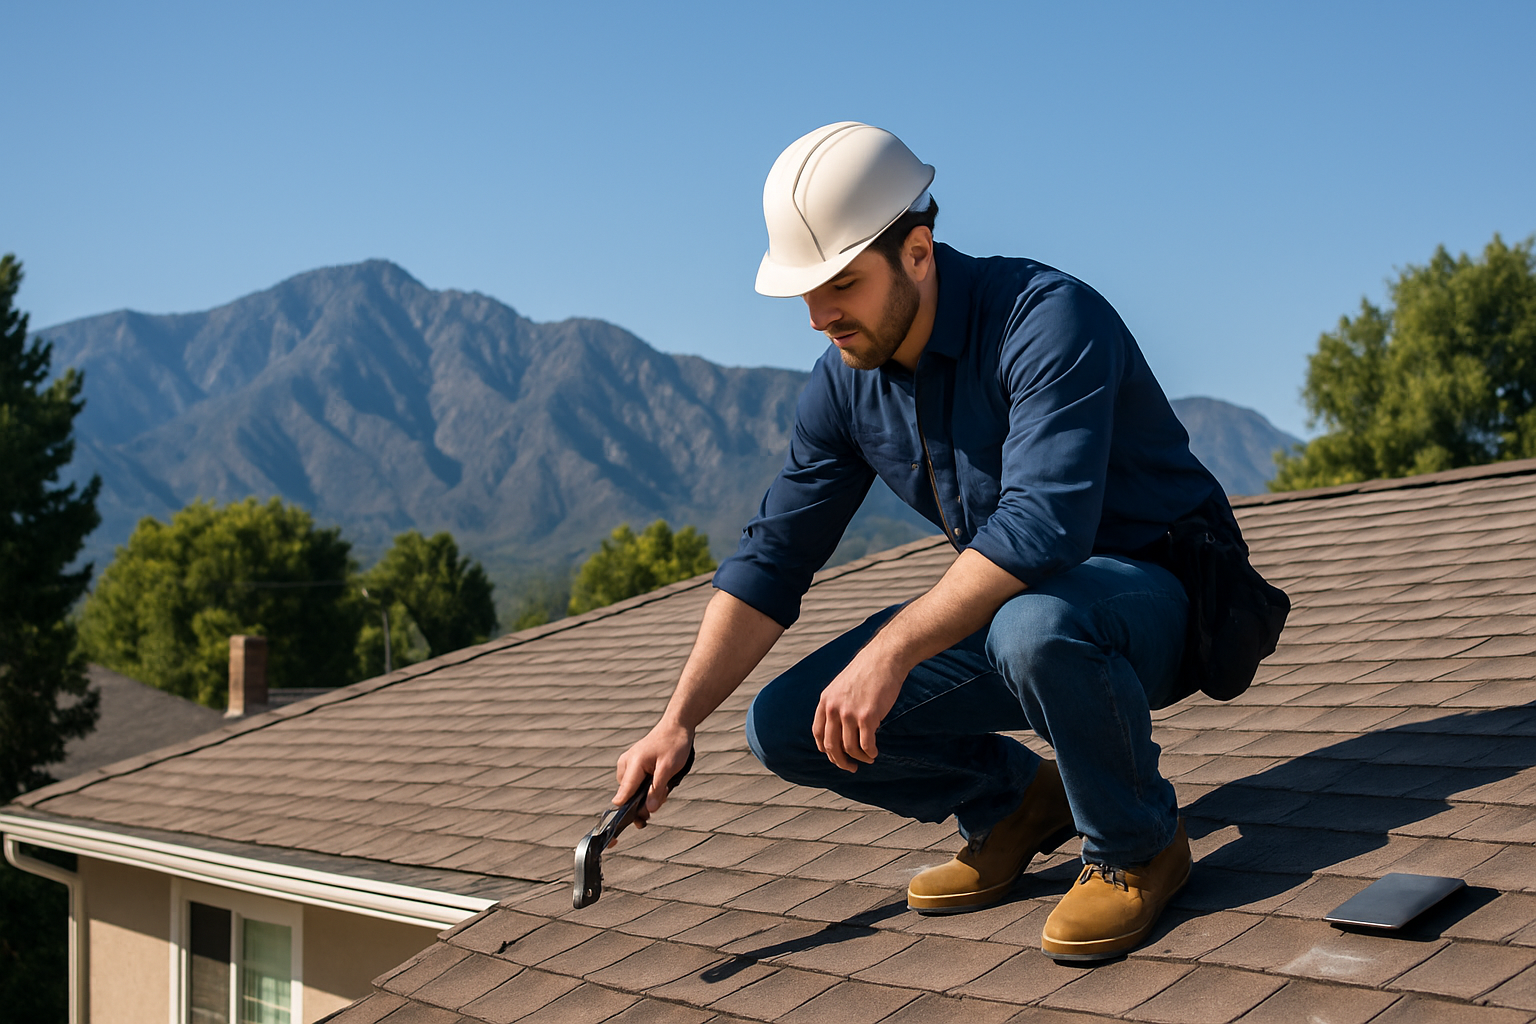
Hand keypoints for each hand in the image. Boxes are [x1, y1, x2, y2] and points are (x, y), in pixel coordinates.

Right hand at [612, 720, 693, 842]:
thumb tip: (648, 810)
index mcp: (632, 765)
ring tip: (666, 784)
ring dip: (648, 794)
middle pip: (629, 796)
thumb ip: (658, 789)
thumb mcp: (670, 768)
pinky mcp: (632, 766)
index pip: (623, 796)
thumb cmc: (674, 744)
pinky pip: (636, 784)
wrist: (675, 726)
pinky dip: (647, 787)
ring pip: (634, 791)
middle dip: (645, 802)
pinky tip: (660, 781)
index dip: (622, 814)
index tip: (621, 833)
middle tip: (663, 797)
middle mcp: (625, 765)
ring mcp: (627, 765)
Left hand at [812, 641, 906, 772]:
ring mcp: (849, 713)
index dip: (826, 749)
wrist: (884, 658)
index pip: (818, 733)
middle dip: (840, 761)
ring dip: (859, 758)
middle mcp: (834, 708)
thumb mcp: (841, 686)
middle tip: (850, 768)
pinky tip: (874, 753)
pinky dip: (870, 753)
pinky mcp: (867, 716)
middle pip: (831, 746)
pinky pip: (866, 744)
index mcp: (825, 701)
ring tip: (868, 758)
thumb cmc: (867, 671)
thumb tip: (840, 727)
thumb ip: (837, 704)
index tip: (835, 756)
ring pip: (850, 748)